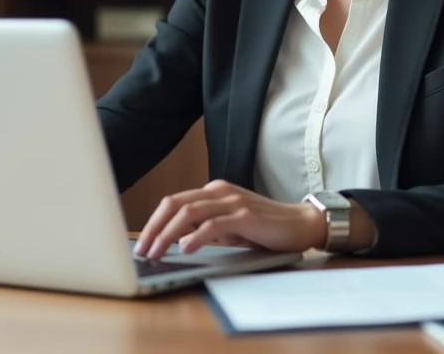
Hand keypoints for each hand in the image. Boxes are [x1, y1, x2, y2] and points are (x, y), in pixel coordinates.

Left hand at [133, 179, 325, 259]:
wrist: (300, 224)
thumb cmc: (264, 228)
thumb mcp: (228, 228)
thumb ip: (204, 229)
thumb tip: (174, 239)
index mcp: (214, 192)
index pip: (174, 202)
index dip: (154, 221)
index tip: (142, 242)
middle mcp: (221, 192)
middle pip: (176, 204)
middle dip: (154, 227)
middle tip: (142, 250)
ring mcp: (233, 202)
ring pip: (189, 213)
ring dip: (168, 234)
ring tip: (156, 252)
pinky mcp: (246, 216)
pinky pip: (213, 224)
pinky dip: (195, 237)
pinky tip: (185, 249)